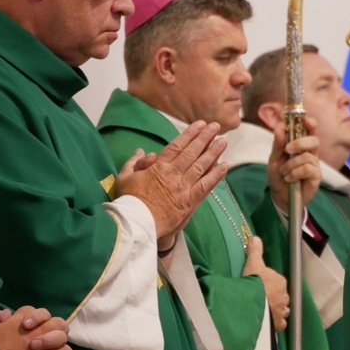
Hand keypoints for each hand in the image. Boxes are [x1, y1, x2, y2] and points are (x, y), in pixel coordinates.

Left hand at [0, 306, 72, 349]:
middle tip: (33, 344)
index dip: (38, 316)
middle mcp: (48, 336)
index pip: (44, 314)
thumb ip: (0, 323)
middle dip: (49, 334)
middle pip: (61, 326)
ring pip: (65, 345)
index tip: (24, 324)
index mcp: (37, 326)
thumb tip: (2, 314)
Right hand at [115, 121, 228, 242]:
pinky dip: (216, 175)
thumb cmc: (128, 202)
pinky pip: (205, 186)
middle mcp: (173, 174)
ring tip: (223, 141)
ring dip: (213, 152)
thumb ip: (134, 163)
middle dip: (205, 138)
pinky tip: (225, 166)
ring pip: (201, 166)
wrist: (136, 225)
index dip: (189, 134)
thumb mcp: (124, 178)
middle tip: (216, 126)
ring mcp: (182, 188)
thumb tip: (142, 150)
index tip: (200, 124)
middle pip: (192, 152)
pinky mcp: (189, 202)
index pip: (176, 146)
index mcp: (158, 167)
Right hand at [242, 237, 289, 331]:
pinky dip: (276, 323)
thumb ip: (255, 251)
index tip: (261, 285)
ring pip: (282, 309)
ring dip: (276, 310)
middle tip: (262, 299)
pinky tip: (269, 323)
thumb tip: (256, 237)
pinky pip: (279, 323)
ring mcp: (282, 311)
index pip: (278, 281)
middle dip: (274, 297)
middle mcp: (285, 296)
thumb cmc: (253, 283)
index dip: (270, 283)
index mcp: (280, 281)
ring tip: (266, 311)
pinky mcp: (277, 324)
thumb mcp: (253, 264)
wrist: (252, 304)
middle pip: (281, 296)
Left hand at [267, 117, 320, 210]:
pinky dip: (295, 173)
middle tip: (288, 150)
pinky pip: (307, 169)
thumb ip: (278, 145)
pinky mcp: (316, 177)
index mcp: (301, 146)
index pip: (310, 131)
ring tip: (284, 172)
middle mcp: (311, 154)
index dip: (310, 124)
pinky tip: (290, 179)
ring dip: (291, 164)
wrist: (279, 196)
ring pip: (307, 157)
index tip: (305, 119)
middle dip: (300, 143)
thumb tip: (279, 128)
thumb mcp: (274, 159)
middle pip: (314, 141)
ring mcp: (315, 165)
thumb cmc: (278, 176)